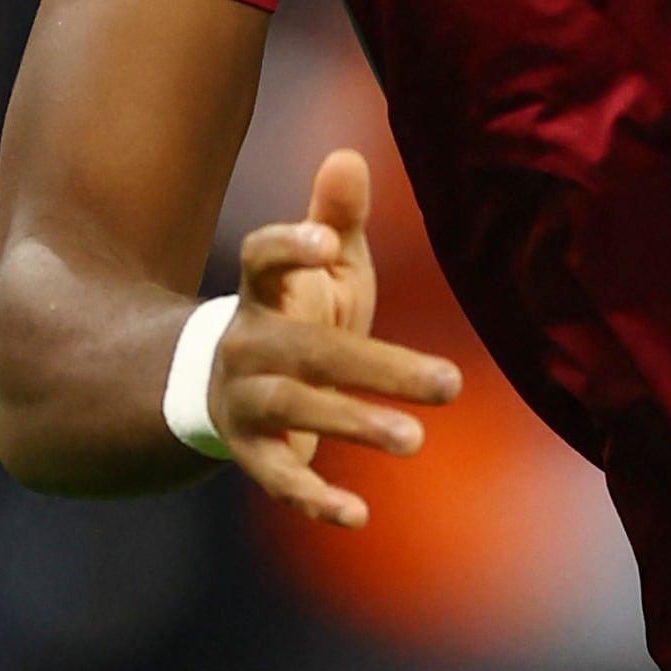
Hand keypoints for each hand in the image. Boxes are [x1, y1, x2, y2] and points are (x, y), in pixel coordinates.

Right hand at [207, 144, 461, 529]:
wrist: (218, 388)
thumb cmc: (295, 316)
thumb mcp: (320, 270)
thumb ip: (334, 219)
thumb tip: (350, 154)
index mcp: (262, 291)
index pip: (260, 259)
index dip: (289, 248)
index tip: (328, 245)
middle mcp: (246, 343)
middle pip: (308, 350)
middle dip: (377, 366)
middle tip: (451, 385)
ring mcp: (245, 401)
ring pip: (294, 410)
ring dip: (353, 424)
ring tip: (416, 440)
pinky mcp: (252, 453)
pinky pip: (280, 479)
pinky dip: (316, 499)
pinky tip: (360, 516)